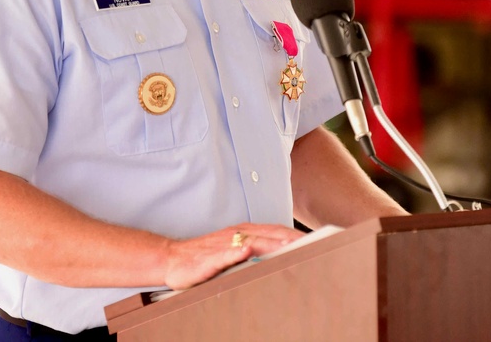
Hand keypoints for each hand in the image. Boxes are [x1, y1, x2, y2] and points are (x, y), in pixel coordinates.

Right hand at [162, 222, 303, 290]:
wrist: (173, 258)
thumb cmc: (206, 256)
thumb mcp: (234, 249)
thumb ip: (256, 250)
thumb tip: (283, 254)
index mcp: (245, 232)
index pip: (276, 232)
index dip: (296, 235)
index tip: (317, 240)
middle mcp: (237, 234)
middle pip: (269, 235)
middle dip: (291, 239)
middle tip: (313, 244)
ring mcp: (223, 244)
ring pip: (251, 241)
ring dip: (271, 243)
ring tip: (290, 245)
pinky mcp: (208, 257)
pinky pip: (223, 253)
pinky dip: (235, 251)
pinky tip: (246, 250)